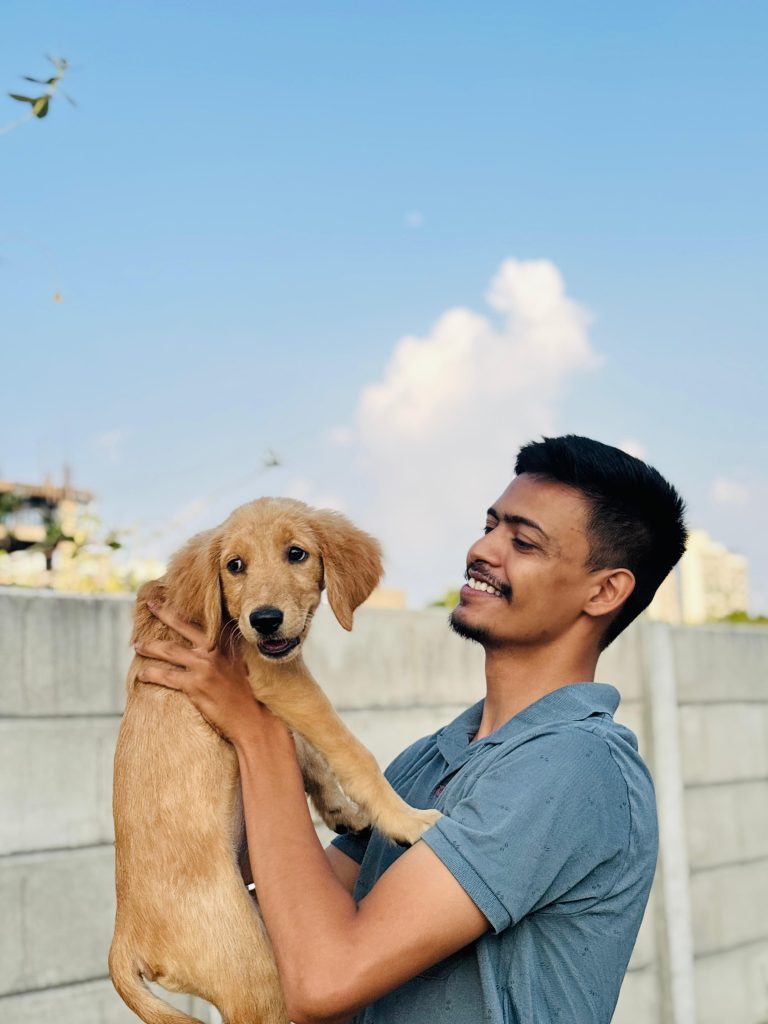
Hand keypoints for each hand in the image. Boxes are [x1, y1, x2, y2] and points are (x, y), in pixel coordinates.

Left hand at [135, 600, 283, 746]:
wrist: (251, 718)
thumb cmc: (245, 694)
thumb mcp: (238, 664)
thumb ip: (223, 651)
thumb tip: (206, 645)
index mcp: (226, 642)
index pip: (202, 619)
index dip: (184, 608)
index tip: (170, 600)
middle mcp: (215, 649)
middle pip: (183, 626)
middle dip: (164, 613)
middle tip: (150, 604)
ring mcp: (204, 666)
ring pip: (169, 650)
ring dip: (150, 647)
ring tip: (137, 646)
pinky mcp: (195, 685)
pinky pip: (166, 676)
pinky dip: (151, 674)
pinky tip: (141, 675)